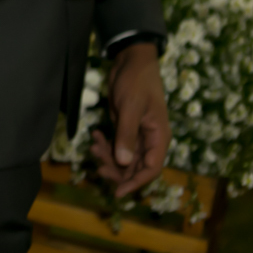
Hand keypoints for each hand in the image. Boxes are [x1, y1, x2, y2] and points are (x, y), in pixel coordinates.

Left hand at [91, 42, 169, 196]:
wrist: (130, 61)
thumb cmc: (136, 82)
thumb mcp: (130, 108)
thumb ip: (126, 135)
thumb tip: (123, 163)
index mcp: (159, 137)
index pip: (151, 169)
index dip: (136, 182)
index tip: (117, 192)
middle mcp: (150, 140)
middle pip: (135, 167)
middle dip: (116, 169)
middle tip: (97, 163)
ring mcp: (137, 135)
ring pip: (123, 158)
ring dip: (108, 156)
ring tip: (94, 144)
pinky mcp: (124, 129)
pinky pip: (116, 145)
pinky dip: (105, 144)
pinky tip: (95, 134)